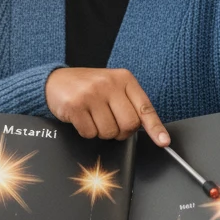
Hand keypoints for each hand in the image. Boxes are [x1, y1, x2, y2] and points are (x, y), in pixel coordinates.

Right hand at [45, 68, 169, 145]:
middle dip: (120, 131)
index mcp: (124, 79)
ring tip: (93, 116)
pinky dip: (86, 132)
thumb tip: (149, 130)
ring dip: (101, 132)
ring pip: (109, 132)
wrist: (55, 81)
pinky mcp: (75, 105)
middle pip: (128, 125)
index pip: (145, 107)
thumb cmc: (88, 87)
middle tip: (110, 123)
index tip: (164, 141)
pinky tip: (82, 118)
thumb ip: (129, 103)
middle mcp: (109, 84)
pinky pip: (90, 133)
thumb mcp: (112, 88)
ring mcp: (91, 94)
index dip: (155, 127)